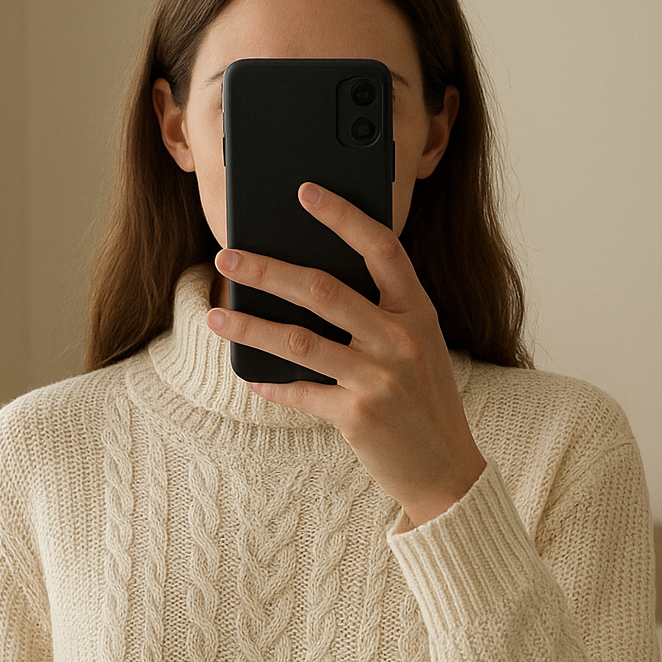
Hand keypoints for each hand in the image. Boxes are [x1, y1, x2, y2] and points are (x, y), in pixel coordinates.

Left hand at [208, 182, 485, 527]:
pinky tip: (249, 376)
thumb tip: (308, 278)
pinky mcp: (359, 417)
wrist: (445, 469)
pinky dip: (271, 384)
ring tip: (216, 315)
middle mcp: (401, 340)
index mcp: (418, 312)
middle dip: (268, 269)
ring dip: (250, 326)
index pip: (382, 248)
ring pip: (300, 341)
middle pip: (324, 289)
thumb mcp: (417, 345)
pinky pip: (301, 393)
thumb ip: (379, 312)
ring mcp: (380, 379)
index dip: (344, 216)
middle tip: (227, 254)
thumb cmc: (422, 397)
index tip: (305, 191)